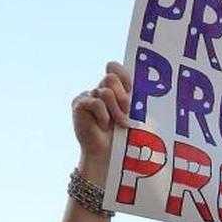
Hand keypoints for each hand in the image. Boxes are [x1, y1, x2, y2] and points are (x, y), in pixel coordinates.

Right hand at [72, 61, 131, 180]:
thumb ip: (132, 99)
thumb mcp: (131, 114)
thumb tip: (141, 88)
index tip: (131, 88)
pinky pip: (96, 103)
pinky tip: (103, 126)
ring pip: (105, 92)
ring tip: (118, 123)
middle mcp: (98, 90)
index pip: (113, 67)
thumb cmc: (121, 135)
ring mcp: (87, 96)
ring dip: (116, 110)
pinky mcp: (79, 104)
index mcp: (112, 89)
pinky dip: (103, 116)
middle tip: (127, 111)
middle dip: (122, 96)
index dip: (123, 74)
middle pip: (110, 78)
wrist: (106, 154)